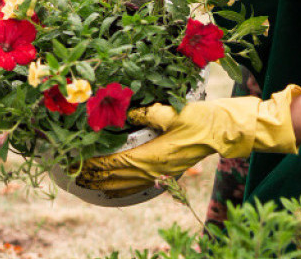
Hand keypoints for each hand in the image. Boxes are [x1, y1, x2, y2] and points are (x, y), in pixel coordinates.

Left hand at [73, 84, 300, 196]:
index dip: (98, 164)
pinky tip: (114, 189)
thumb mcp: (174, 111)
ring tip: (88, 182)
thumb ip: (148, 112)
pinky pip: (141, 184)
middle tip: (76, 173)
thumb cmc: (201, 119)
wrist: (225, 130)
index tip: (80, 162)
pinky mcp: (168, 169)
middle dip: (97, 176)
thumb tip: (125, 111)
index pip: (119, 163)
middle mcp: (156, 168)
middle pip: (119, 177)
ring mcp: (163, 171)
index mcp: (154, 154)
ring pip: (128, 183)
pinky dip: (124, 188)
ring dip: (107, 183)